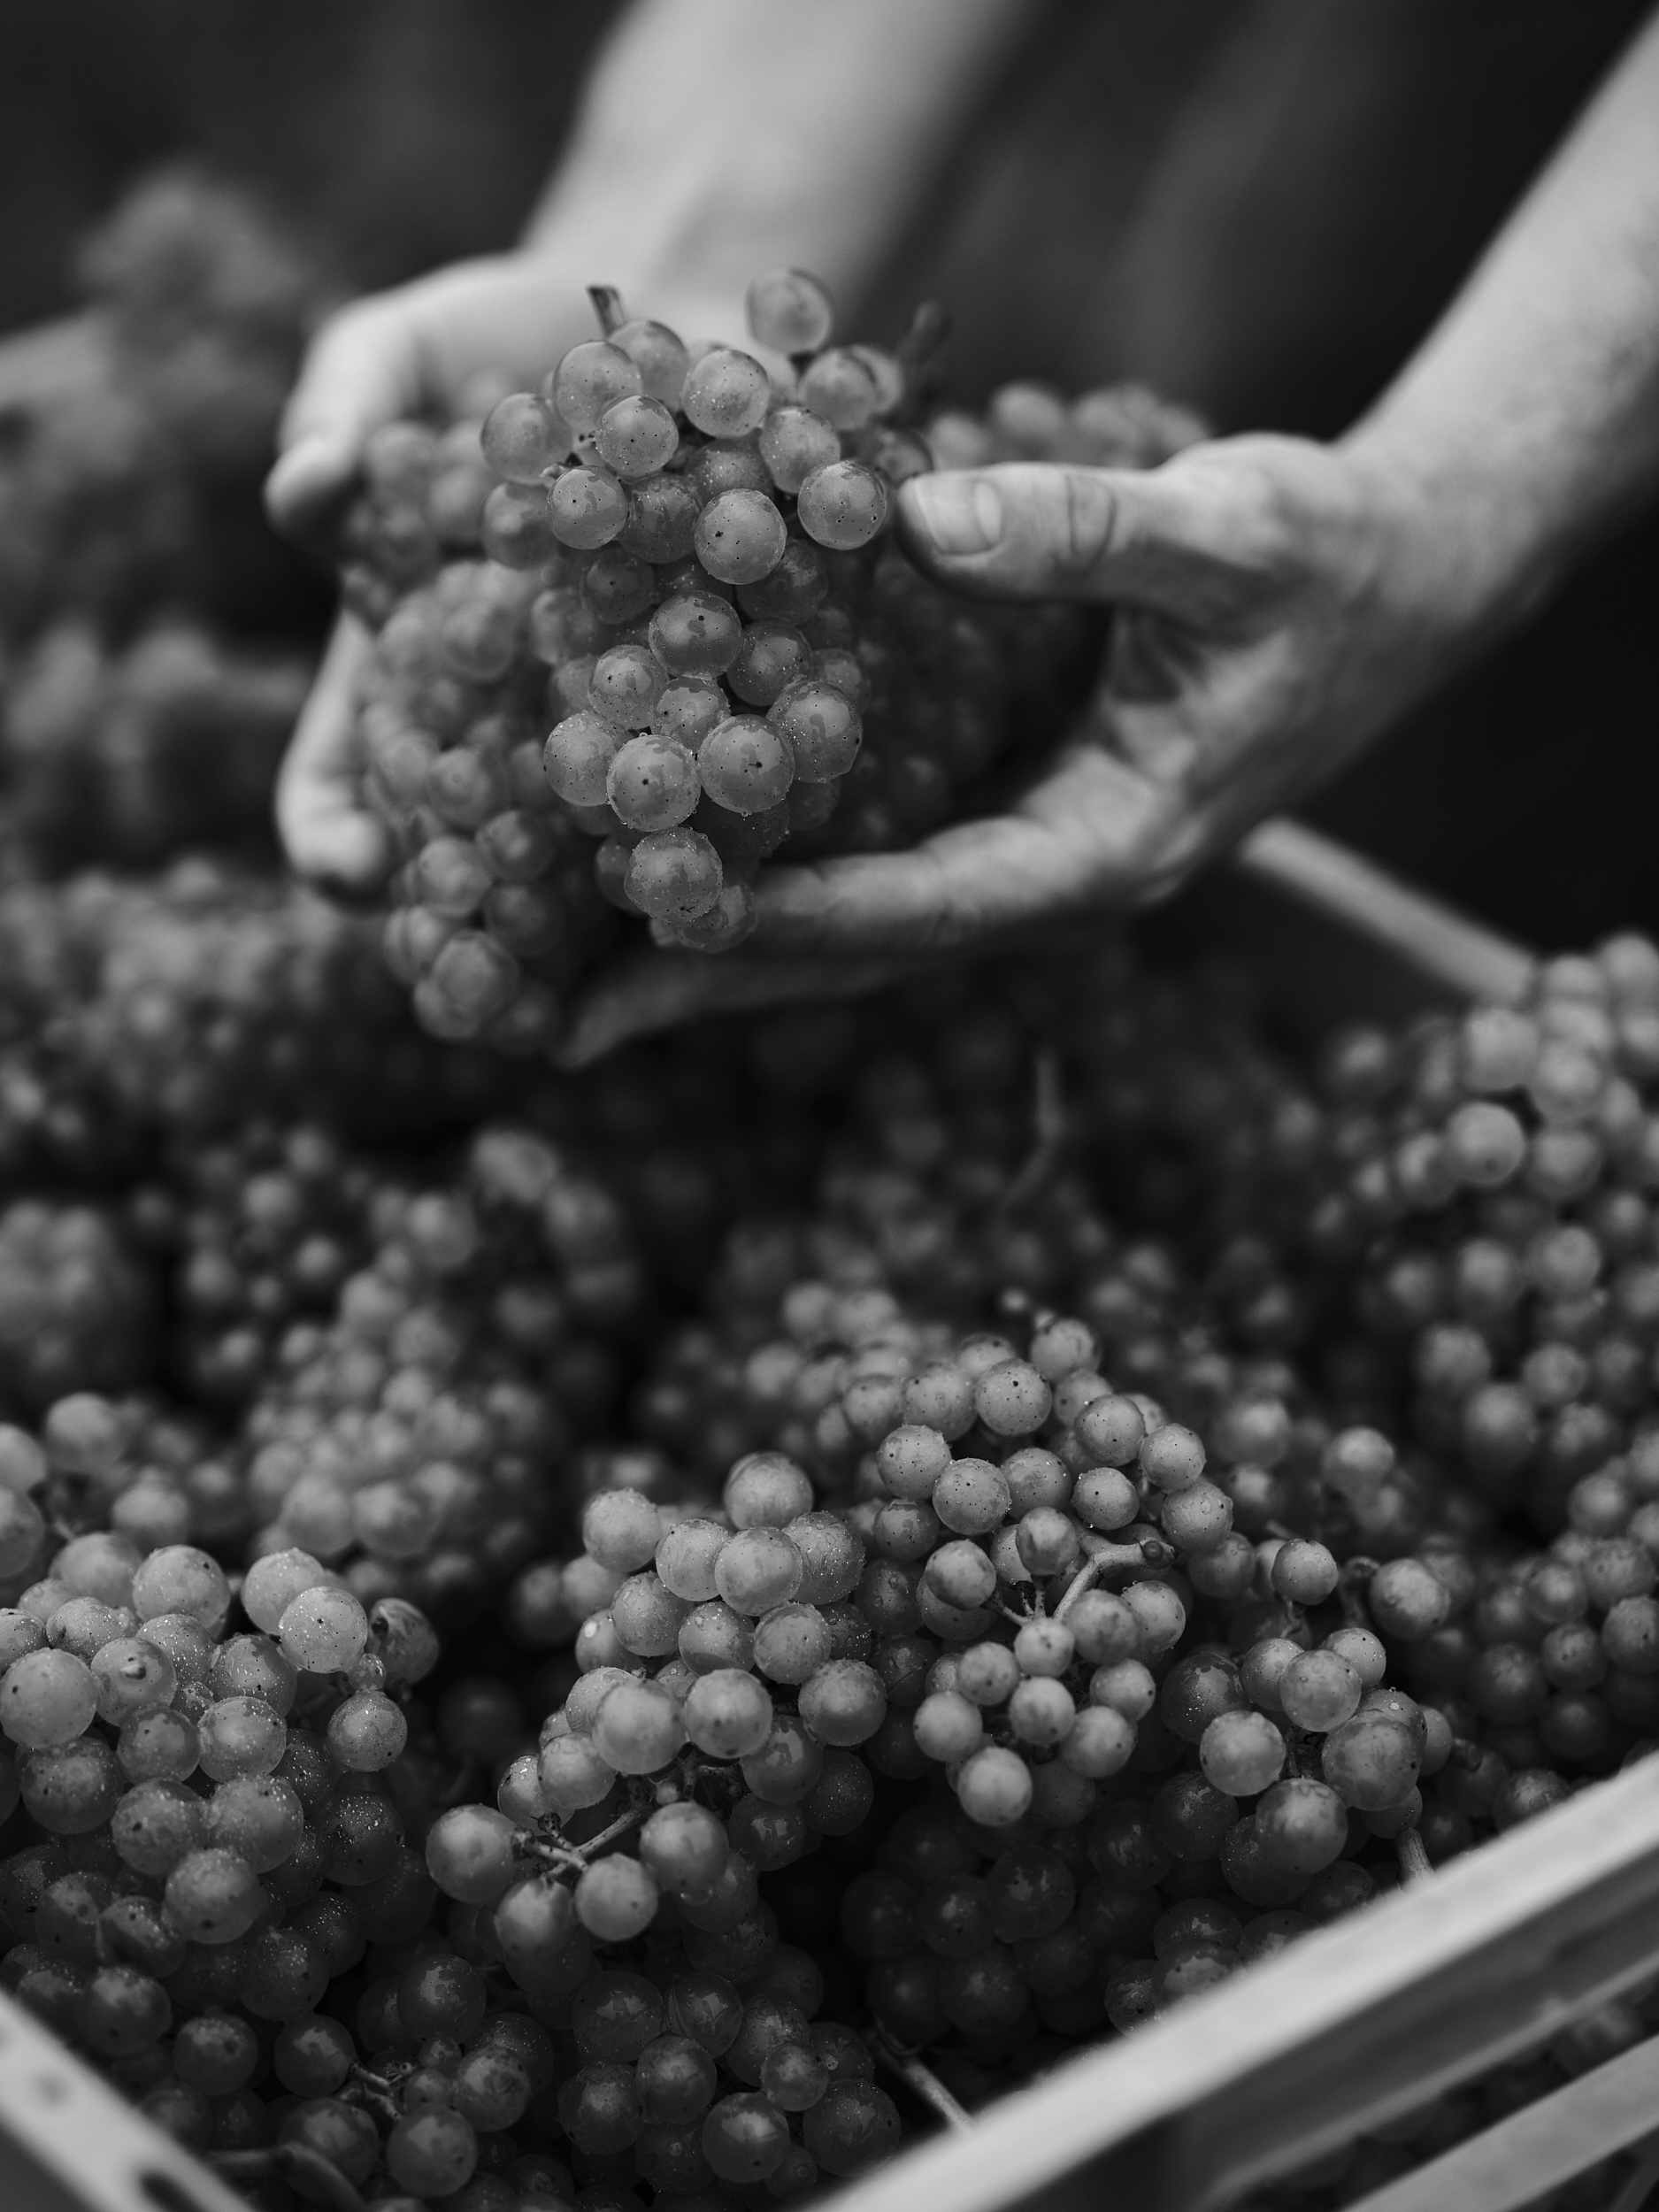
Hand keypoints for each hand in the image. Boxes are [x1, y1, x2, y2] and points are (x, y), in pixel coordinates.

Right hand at [266, 251, 734, 891]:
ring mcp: (633, 719)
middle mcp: (519, 724)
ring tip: (651, 927)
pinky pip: (748, 752)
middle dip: (489, 927)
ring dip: (630, 891)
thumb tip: (304, 486)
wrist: (672, 308)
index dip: (335, 838)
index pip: (345, 783)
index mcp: (407, 670)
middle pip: (485, 854)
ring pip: (625, 833)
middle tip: (503, 988)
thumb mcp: (399, 346)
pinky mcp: (744, 690)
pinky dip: (758, 782)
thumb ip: (341, 399)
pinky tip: (773, 806)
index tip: (351, 868)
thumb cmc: (498, 342)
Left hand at [559, 431, 1467, 1061]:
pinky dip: (781, 875)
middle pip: (864, 954)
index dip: (790, 915)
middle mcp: (1057, 875)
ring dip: (728, 950)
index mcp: (1109, 846)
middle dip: (717, 982)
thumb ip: (1084, 531)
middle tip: (561, 1022)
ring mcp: (1031, 853)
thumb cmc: (1326, 562)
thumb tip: (912, 510)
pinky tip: (686, 865)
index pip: (927, 907)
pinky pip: (878, 866)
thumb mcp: (1228, 528)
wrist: (1399, 584)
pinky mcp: (1012, 810)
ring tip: (581, 979)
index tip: (652, 913)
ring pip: (858, 926)